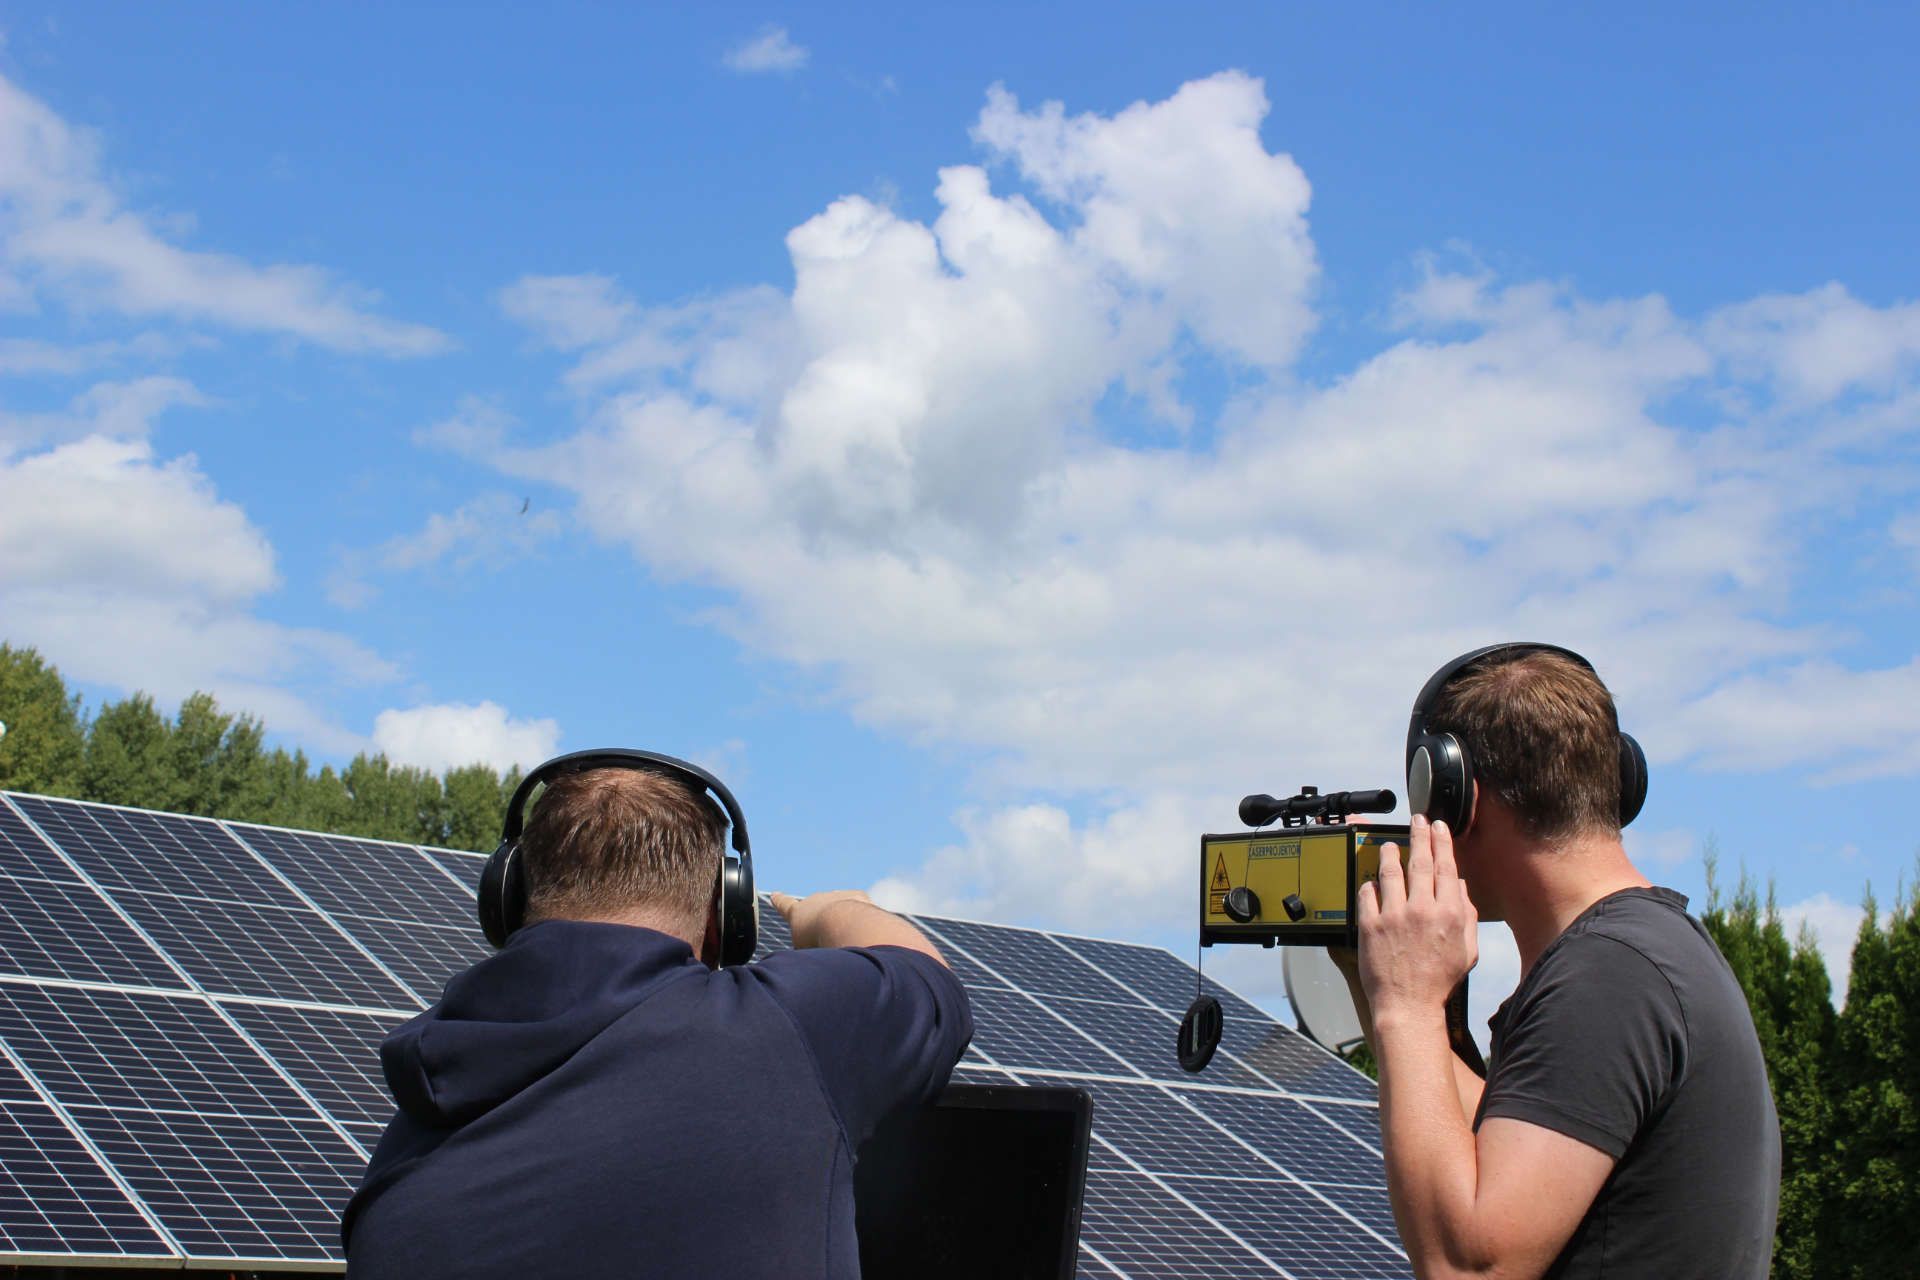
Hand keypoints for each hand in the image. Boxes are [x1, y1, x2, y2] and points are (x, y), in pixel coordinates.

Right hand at [768, 889, 877, 949]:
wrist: (843, 925)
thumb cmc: (819, 943)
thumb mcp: (802, 952)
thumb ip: (804, 949)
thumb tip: (812, 959)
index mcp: (798, 912)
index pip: (785, 905)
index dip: (780, 901)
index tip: (775, 894)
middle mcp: (816, 900)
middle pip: (818, 911)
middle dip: (824, 924)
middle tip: (829, 941)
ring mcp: (837, 896)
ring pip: (840, 912)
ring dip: (844, 925)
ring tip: (846, 940)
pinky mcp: (856, 896)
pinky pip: (860, 911)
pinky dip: (862, 922)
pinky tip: (863, 932)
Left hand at [1357, 815, 1477, 1021]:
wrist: (1409, 1005)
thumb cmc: (1439, 981)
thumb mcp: (1467, 950)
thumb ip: (1466, 915)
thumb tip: (1459, 887)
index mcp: (1449, 914)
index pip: (1446, 868)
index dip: (1442, 843)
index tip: (1439, 827)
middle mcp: (1422, 910)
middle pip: (1420, 863)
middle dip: (1419, 836)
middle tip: (1417, 819)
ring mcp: (1394, 916)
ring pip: (1391, 872)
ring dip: (1390, 853)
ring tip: (1390, 843)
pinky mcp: (1371, 925)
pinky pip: (1368, 894)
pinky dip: (1370, 883)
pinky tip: (1371, 879)